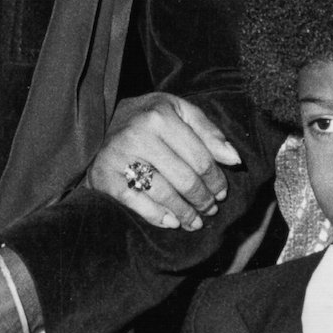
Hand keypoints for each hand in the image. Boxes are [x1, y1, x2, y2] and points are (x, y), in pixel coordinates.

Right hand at [86, 92, 240, 231]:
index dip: (215, 179)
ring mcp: (119, 157)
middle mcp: (138, 135)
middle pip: (184, 179)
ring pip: (163, 194)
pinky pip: (137, 204)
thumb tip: (234, 159)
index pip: (200, 158)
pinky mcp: (104, 177)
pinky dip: (158, 217)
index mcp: (160, 116)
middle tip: (210, 208)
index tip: (222, 192)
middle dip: (202, 199)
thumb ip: (207, 131)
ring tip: (196, 221)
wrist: (99, 122)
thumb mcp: (177, 111)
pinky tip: (172, 222)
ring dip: (185, 213)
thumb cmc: (146, 117)